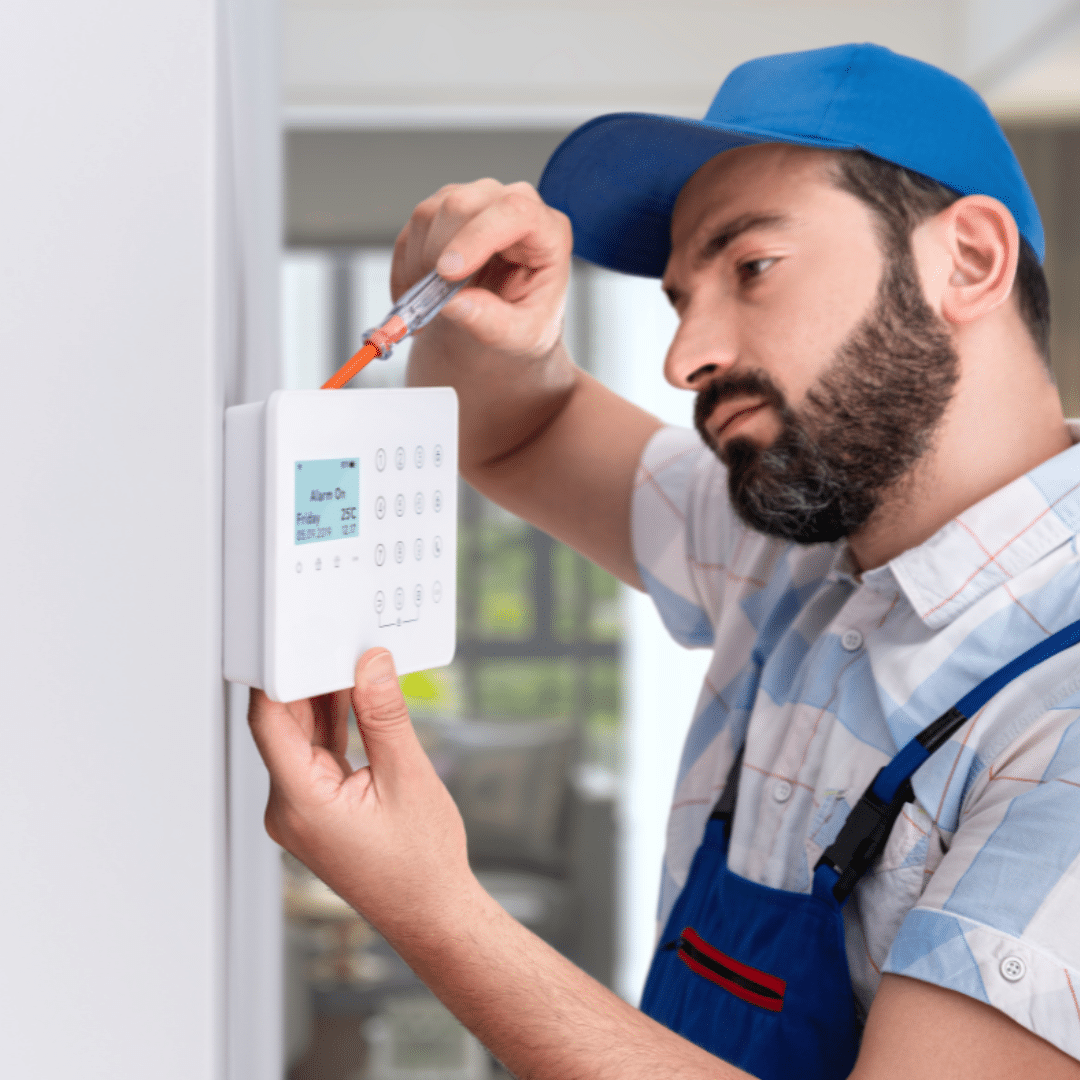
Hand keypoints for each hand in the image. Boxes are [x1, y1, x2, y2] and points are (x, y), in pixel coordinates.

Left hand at [247, 648, 473, 941]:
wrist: (432, 914)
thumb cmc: (421, 864)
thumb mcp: (408, 776)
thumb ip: (384, 715)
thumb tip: (370, 664)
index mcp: (301, 802)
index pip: (270, 721)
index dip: (280, 674)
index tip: (296, 639)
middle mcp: (288, 807)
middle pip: (285, 725)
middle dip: (310, 680)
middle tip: (336, 639)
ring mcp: (301, 810)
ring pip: (302, 738)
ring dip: (326, 701)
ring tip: (353, 663)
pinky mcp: (317, 810)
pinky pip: (318, 755)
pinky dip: (336, 726)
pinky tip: (358, 699)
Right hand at [395, 178, 572, 370]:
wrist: (507, 321)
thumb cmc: (526, 321)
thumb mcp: (522, 336)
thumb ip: (494, 324)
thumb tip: (454, 304)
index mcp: (547, 231)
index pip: (514, 210)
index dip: (476, 236)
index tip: (448, 274)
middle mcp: (511, 205)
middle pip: (461, 205)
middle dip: (437, 255)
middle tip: (435, 302)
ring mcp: (475, 202)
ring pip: (429, 214)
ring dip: (419, 264)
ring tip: (433, 303)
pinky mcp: (444, 211)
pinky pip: (411, 230)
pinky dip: (406, 267)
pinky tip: (419, 295)